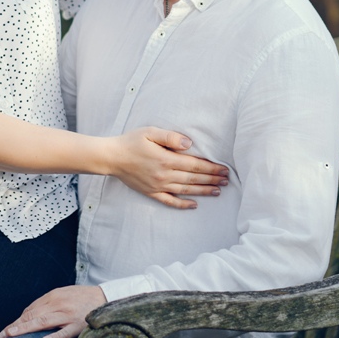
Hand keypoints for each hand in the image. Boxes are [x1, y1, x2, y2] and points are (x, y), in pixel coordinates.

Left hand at [0, 285, 106, 337]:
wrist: (106, 298)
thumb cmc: (82, 298)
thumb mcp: (64, 295)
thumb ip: (48, 303)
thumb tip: (29, 315)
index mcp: (55, 296)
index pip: (31, 310)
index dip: (17, 321)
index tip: (6, 331)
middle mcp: (59, 304)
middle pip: (33, 315)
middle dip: (16, 326)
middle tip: (2, 336)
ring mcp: (69, 315)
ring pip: (44, 322)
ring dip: (26, 329)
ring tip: (12, 335)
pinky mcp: (79, 325)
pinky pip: (65, 333)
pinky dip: (55, 337)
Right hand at [108, 127, 229, 208]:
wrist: (111, 157)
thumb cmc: (131, 141)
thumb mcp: (151, 132)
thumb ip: (171, 137)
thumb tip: (190, 144)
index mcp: (166, 160)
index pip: (195, 165)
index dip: (211, 168)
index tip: (224, 169)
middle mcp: (164, 175)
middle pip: (193, 178)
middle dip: (212, 179)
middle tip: (226, 181)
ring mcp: (158, 186)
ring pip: (185, 190)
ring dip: (203, 191)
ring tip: (217, 191)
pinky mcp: (151, 192)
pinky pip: (169, 201)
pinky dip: (183, 204)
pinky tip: (194, 205)